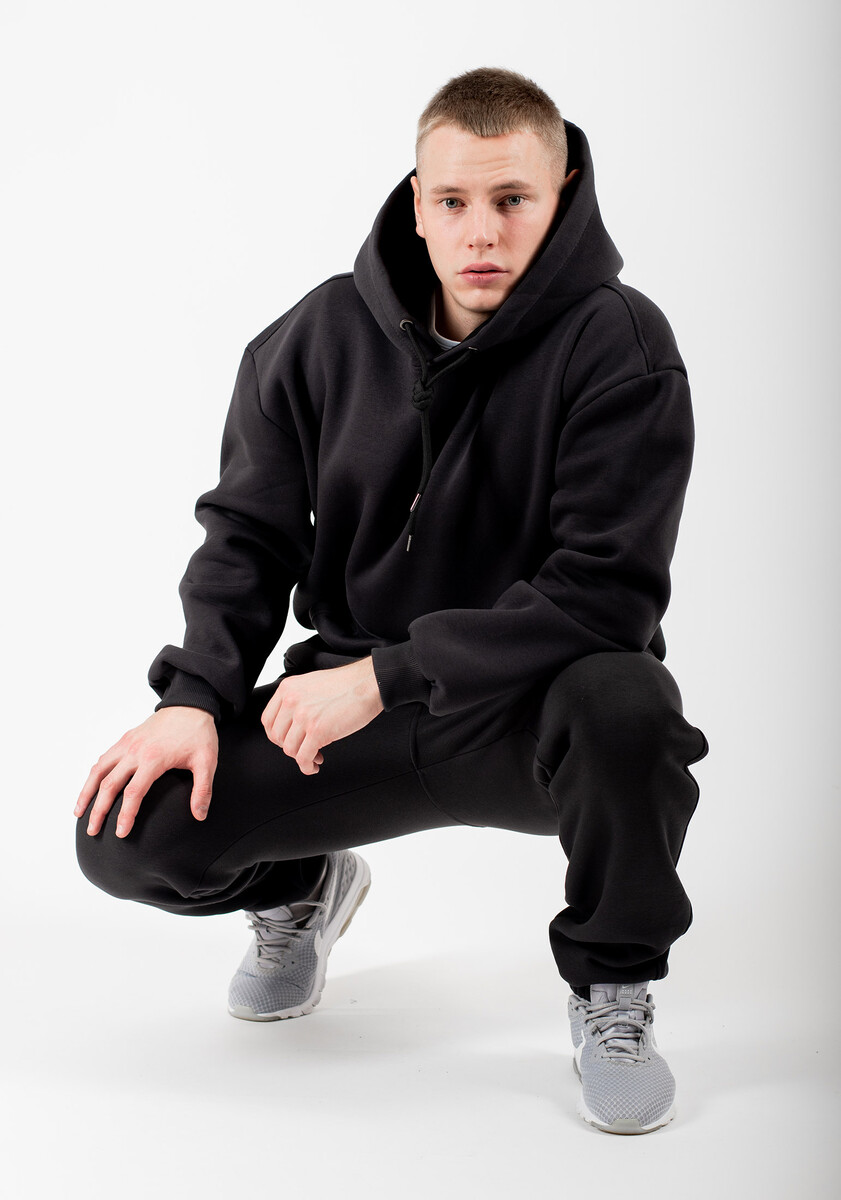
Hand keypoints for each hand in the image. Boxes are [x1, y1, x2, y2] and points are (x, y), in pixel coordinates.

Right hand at [75, 706, 218, 837]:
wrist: (190, 703)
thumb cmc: (198, 733)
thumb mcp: (207, 761)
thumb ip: (202, 789)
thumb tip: (199, 816)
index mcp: (154, 758)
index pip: (134, 792)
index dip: (125, 815)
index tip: (120, 833)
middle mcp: (135, 751)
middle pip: (109, 784)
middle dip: (98, 810)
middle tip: (92, 831)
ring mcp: (127, 743)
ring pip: (98, 770)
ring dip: (86, 792)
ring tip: (78, 812)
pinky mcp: (125, 738)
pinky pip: (103, 758)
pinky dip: (93, 774)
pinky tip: (90, 787)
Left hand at [261, 657, 383, 774]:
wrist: (367, 684)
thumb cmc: (347, 684)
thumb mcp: (311, 684)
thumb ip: (297, 699)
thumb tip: (291, 722)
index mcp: (288, 688)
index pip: (268, 720)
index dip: (277, 735)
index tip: (287, 740)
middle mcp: (292, 701)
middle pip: (277, 736)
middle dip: (290, 746)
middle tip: (303, 748)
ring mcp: (304, 716)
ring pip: (289, 749)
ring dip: (301, 757)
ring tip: (314, 756)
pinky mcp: (318, 731)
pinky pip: (303, 758)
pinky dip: (307, 766)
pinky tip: (315, 764)